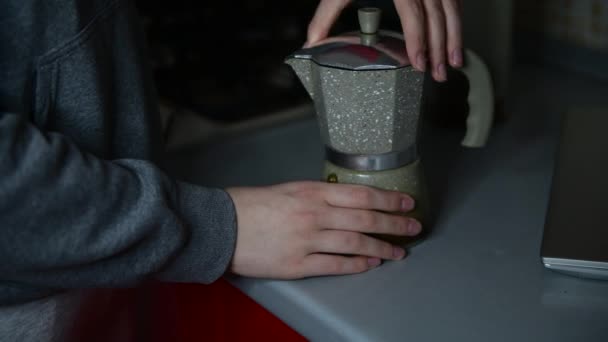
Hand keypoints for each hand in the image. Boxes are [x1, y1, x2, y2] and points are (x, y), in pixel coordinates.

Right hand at [226, 181, 421, 278]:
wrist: (223, 226)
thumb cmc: (254, 205)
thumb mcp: (290, 190)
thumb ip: (319, 195)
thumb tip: (348, 203)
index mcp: (312, 192)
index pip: (361, 195)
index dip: (388, 200)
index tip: (406, 203)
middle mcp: (314, 215)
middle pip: (364, 219)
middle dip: (394, 224)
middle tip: (414, 227)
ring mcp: (307, 241)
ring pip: (355, 244)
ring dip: (381, 248)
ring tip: (398, 252)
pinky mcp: (298, 264)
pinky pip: (335, 265)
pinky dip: (357, 264)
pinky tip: (371, 264)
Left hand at [306, 0, 461, 81]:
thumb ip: (326, 16)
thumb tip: (311, 43)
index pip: (414, 15)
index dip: (419, 40)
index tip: (419, 63)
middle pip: (437, 16)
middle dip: (440, 48)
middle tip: (438, 74)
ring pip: (451, 8)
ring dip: (456, 36)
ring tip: (455, 62)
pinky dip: (456, 19)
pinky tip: (456, 35)